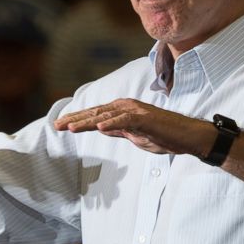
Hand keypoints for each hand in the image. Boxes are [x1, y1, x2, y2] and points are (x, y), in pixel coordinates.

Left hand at [54, 98, 200, 154]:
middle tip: (57, 125)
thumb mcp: (134, 135)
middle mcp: (126, 107)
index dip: (77, 119)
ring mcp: (135, 112)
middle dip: (75, 119)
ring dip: (87, 122)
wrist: (187, 137)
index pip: (95, 115)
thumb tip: (101, 128)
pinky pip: (125, 121)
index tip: (60, 125)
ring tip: (71, 127)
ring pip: (106, 116)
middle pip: (96, 113)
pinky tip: (99, 129)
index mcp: (122, 110)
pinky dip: (111, 124)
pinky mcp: (145, 119)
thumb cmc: (163, 135)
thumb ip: (118, 130)